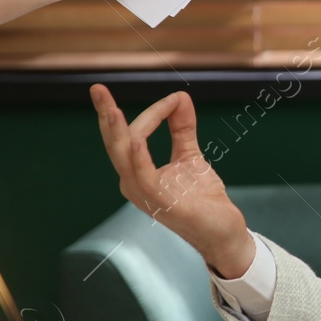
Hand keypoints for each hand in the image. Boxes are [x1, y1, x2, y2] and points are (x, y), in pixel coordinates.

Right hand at [90, 84, 253, 276]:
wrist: (224, 231)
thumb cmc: (202, 199)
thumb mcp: (190, 156)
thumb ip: (182, 128)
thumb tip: (180, 96)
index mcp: (137, 172)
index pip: (128, 136)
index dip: (148, 112)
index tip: (174, 99)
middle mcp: (134, 184)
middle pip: (115, 145)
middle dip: (106, 115)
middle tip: (97, 89)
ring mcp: (145, 195)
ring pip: (124, 158)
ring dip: (119, 132)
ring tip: (112, 110)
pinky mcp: (162, 204)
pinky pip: (144, 178)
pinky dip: (139, 157)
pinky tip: (137, 139)